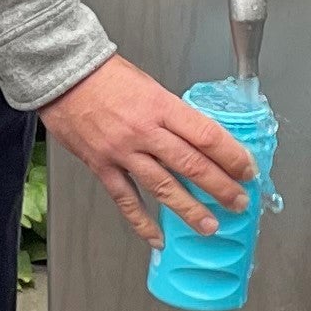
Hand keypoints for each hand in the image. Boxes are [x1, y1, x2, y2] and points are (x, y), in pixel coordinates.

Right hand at [40, 54, 255, 242]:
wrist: (63, 75)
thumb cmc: (105, 76)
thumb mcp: (149, 86)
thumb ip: (171, 114)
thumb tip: (197, 138)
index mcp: (161, 107)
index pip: (206, 135)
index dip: (232, 156)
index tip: (247, 170)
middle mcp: (144, 131)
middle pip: (191, 165)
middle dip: (220, 187)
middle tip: (239, 202)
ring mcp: (123, 152)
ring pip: (163, 187)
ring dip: (190, 210)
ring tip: (209, 225)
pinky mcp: (102, 166)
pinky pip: (126, 199)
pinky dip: (143, 221)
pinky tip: (157, 236)